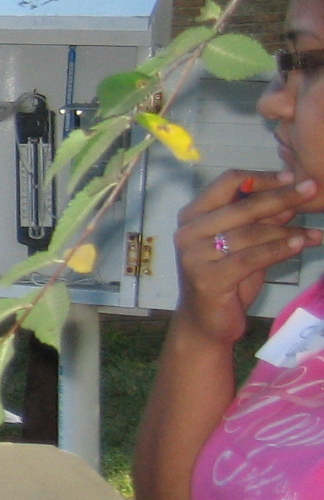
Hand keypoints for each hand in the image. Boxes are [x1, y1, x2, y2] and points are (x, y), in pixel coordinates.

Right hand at [172, 170, 319, 346]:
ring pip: (251, 233)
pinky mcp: (209, 278)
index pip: (227, 183)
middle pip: (243, 206)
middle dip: (282, 197)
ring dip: (288, 229)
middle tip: (311, 189)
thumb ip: (262, 220)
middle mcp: (188, 232)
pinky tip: (301, 244)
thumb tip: (293, 195)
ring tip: (315, 231)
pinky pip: (252, 257)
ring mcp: (195, 255)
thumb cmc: (225, 280)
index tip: (292, 177)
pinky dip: (280, 249)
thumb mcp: (244, 245)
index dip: (262, 179)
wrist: (205, 323)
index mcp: (192, 216)